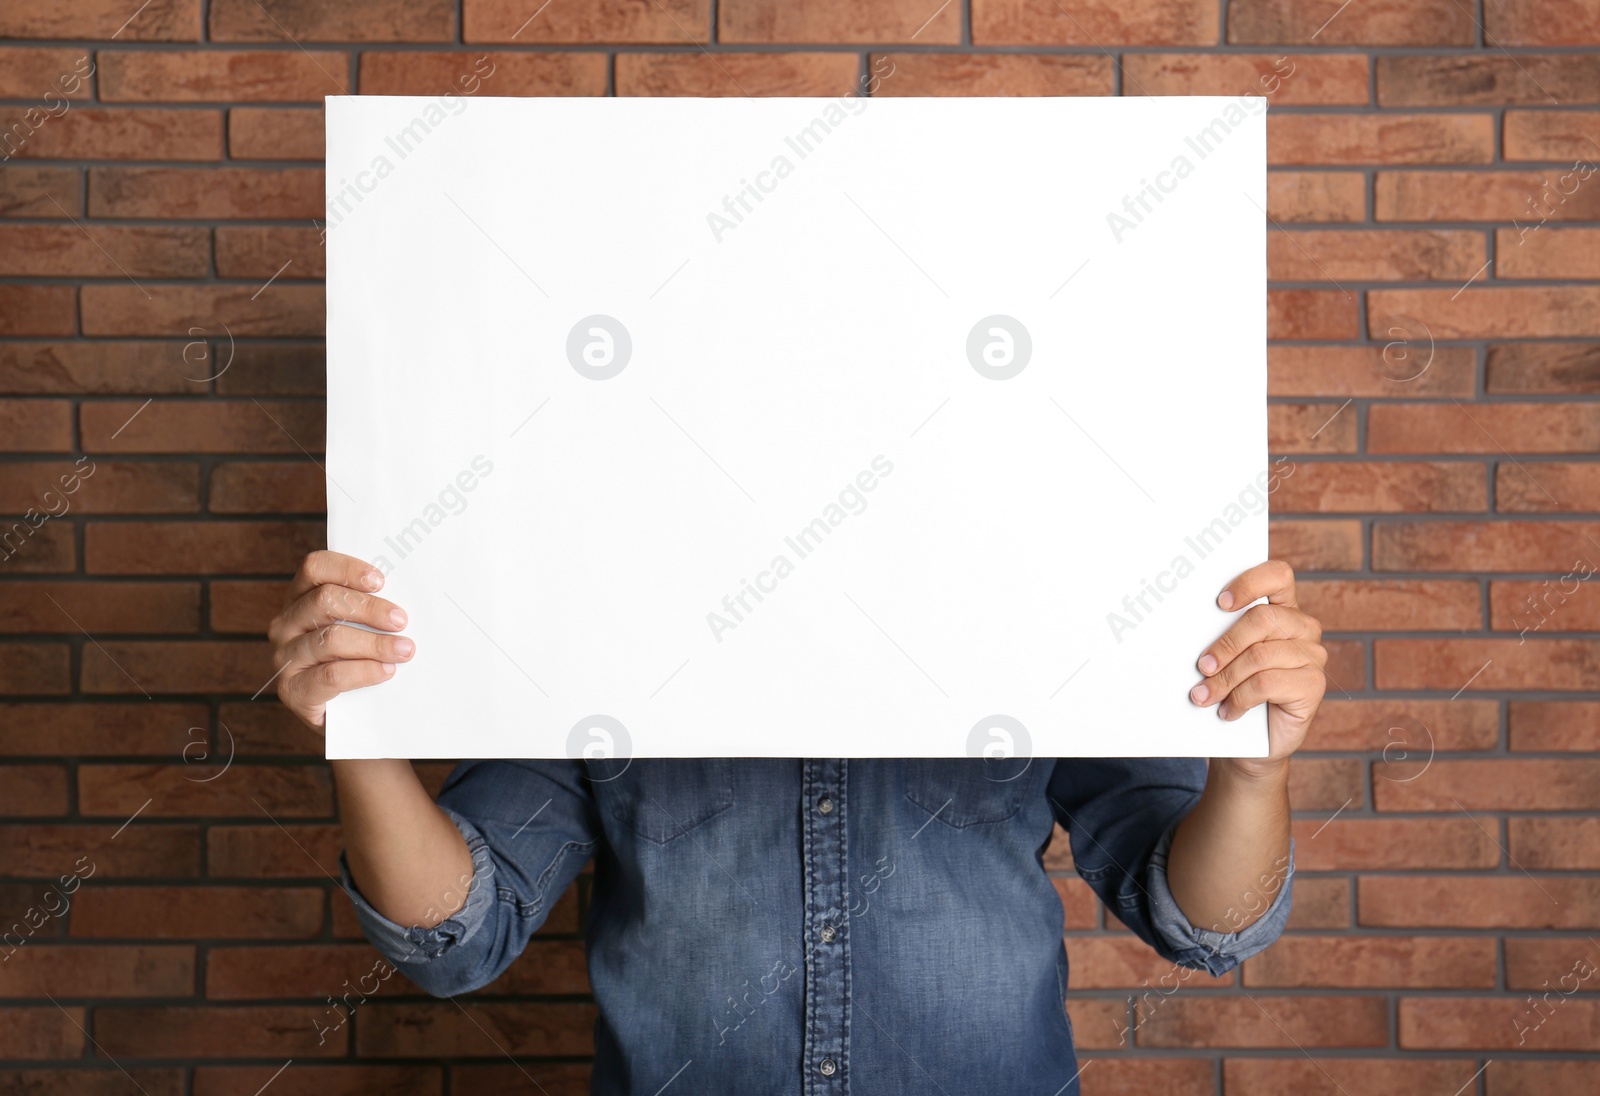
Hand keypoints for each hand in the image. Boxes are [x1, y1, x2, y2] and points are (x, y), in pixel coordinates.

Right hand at [268, 551, 413, 730]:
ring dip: (374, 643)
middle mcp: (286, 624)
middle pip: (325, 601)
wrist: (348, 717)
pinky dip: (364, 671)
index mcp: (300, 598)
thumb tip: (405, 598)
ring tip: (404, 649)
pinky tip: (386, 671)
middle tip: (401, 620)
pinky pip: (330, 675)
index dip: (347, 569)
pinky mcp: (293, 690)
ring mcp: (285, 658)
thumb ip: (370, 609)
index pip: (314, 568)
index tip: (380, 580)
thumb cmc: (358, 660)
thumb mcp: (360, 628)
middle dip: (369, 608)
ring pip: (330, 639)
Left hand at [1189, 560, 1325, 777]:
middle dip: (1225, 644)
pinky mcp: (1313, 684)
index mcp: (1281, 609)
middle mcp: (1302, 627)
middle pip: (1263, 619)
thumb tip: (1184, 625)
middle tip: (1202, 666)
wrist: (1254, 741)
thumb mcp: (1226, 658)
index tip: (1219, 603)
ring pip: (1260, 656)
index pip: (1277, 576)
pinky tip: (1227, 711)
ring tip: (1204, 696)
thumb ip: (1220, 635)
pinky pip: (1268, 683)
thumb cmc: (1235, 689)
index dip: (1250, 583)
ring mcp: (1312, 655)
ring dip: (1225, 679)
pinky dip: (1240, 699)